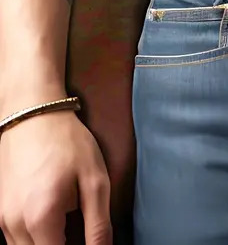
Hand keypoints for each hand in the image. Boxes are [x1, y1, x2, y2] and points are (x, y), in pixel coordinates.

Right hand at [0, 110, 111, 243]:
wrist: (33, 114)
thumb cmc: (67, 142)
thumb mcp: (95, 180)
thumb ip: (99, 225)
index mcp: (41, 219)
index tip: (87, 241)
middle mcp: (14, 225)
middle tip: (77, 230)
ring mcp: (2, 220)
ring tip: (65, 228)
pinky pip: (15, 241)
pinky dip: (33, 239)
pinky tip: (50, 222)